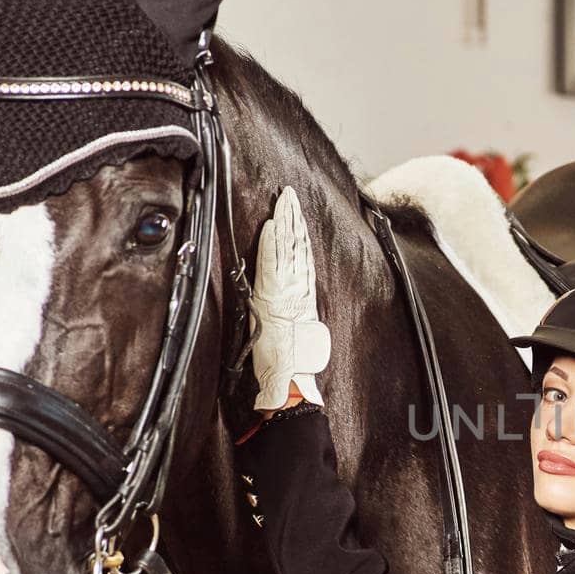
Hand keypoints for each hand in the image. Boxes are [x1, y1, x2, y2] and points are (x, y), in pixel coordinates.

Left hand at [250, 186, 330, 411]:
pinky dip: (272, 244)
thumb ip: (291, 315)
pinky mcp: (272, 296)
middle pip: (298, 247)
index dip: (300, 235)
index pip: (303, 259)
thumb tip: (290, 307)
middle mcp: (298, 290)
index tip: (296, 214)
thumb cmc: (289, 365)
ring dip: (284, 223)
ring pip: (287, 250)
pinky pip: (272, 264)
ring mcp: (286, 291)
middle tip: (289, 194)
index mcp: (303, 298)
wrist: (290, 379)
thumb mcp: (294, 335)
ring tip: (282, 200)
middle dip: (293, 219)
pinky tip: (271, 225)